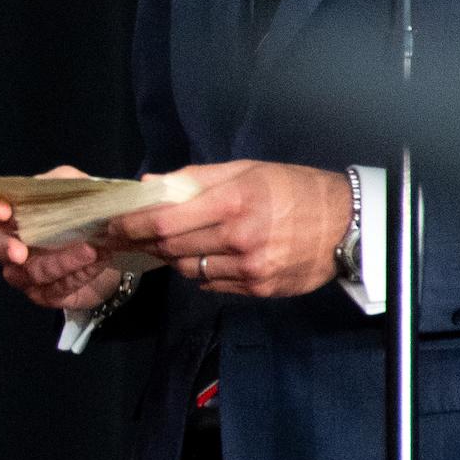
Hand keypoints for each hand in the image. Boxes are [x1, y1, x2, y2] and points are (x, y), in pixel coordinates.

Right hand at [0, 166, 126, 314]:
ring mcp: (25, 272)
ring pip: (28, 273)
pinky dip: (76, 276)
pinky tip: (96, 264)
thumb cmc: (88, 214)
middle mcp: (13, 243)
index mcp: (17, 212)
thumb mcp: (80, 188)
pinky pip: (53, 290)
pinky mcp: (44, 294)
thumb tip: (56, 184)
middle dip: (8, 248)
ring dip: (60, 262)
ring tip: (91, 251)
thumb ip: (64, 182)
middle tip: (21, 253)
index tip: (4, 212)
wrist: (115, 248)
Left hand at [96, 159, 350, 298]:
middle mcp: (239, 238)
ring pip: (188, 269)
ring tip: (175, 241)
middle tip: (130, 235)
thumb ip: (195, 178)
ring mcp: (249, 268)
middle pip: (170, 248)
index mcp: (233, 202)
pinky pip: (211, 283)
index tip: (114, 224)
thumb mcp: (247, 170)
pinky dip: (201, 271)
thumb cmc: (293, 189)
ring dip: (174, 256)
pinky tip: (208, 255)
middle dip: (146, 241)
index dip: (132, 225)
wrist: (346, 224)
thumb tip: (150, 184)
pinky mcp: (258, 288)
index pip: (164, 221)